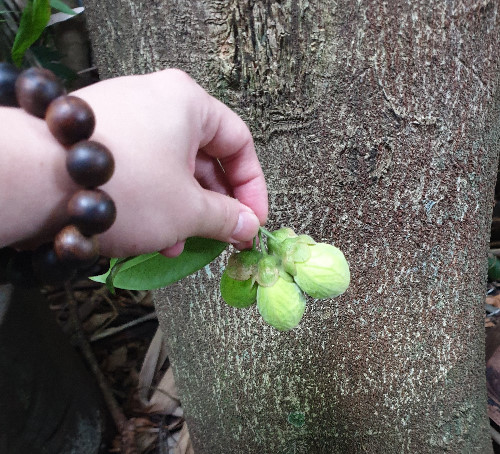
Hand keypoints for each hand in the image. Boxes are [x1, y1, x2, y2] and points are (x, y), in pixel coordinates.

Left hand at [74, 69, 267, 256]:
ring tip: (183, 243)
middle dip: (214, 203)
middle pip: (204, 156)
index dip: (252, 187)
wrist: (34, 180)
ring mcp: (124, 116)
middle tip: (220, 235)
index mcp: (187, 103)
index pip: (238, 143)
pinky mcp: (100, 136)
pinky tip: (153, 233)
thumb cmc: (123, 185)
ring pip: (172, 167)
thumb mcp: (187, 210)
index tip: (253, 220)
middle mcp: (156, 100)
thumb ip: (226, 218)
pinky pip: (142, 168)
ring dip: (184, 209)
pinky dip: (154, 199)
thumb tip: (247, 227)